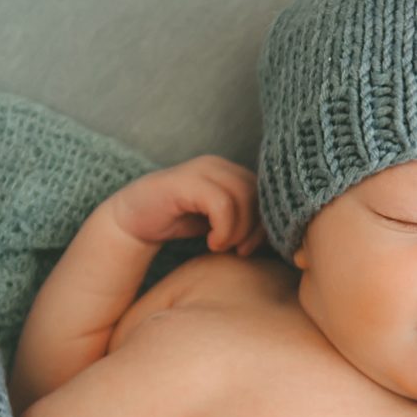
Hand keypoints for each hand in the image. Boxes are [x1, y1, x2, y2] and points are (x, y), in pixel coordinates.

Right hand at [106, 155, 265, 253]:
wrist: (134, 220)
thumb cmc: (181, 223)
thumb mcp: (222, 224)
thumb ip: (247, 222)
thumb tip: (282, 239)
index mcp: (232, 173)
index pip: (267, 195)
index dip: (267, 225)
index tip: (251, 248)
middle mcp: (220, 165)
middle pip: (260, 195)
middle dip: (256, 230)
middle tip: (240, 251)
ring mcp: (203, 169)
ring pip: (244, 198)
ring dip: (238, 231)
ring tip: (221, 246)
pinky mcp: (187, 181)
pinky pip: (222, 204)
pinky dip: (223, 229)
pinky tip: (210, 243)